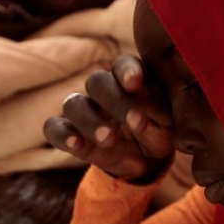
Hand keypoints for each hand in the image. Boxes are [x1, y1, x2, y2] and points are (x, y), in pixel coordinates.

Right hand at [43, 54, 174, 182]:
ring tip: (110, 139)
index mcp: (131, 78)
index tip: (135, 83)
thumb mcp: (169, 126)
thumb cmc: (160, 132)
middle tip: (134, 120)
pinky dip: (63, 135)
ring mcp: (85, 111)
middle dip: (114, 100)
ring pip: (73, 104)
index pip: (124, 64)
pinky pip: (54, 128)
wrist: (147, 160)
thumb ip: (157, 117)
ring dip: (90, 121)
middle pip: (96, 81)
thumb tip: (140, 116)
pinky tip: (76, 145)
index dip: (127, 70)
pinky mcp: (71, 133)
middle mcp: (104, 90)